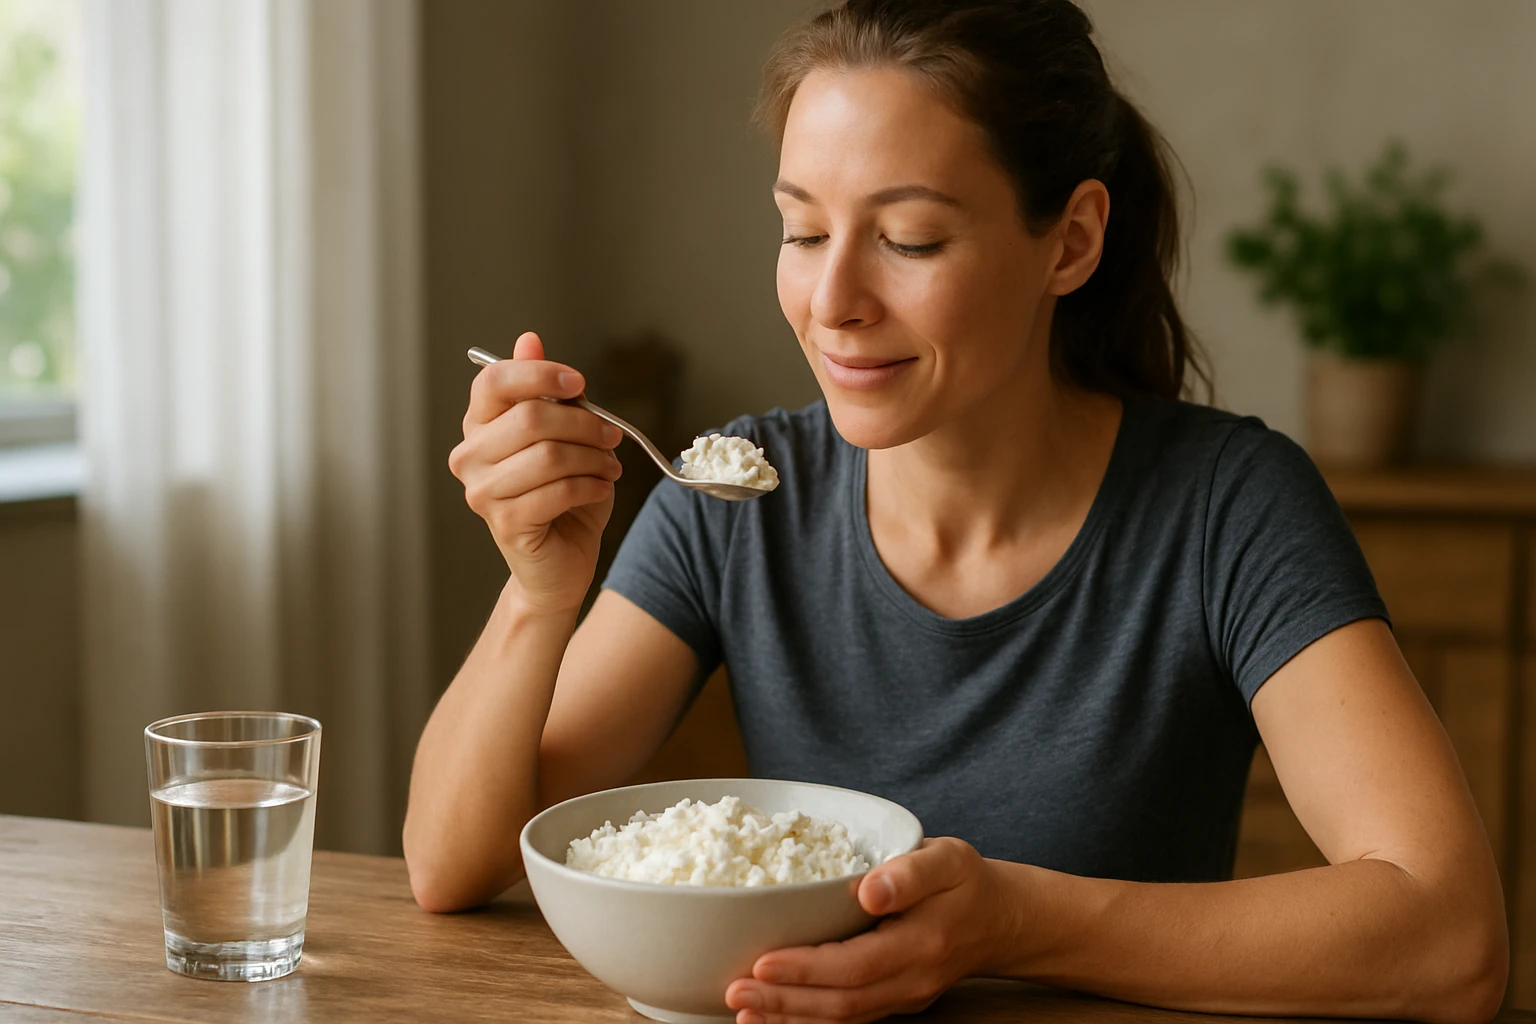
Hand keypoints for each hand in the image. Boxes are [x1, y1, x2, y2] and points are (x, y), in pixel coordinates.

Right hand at [449, 331, 623, 612]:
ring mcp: (482, 491)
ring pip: (549, 455)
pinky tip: (601, 488)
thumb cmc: (562, 494)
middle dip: (584, 423)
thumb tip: (529, 340)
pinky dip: (591, 486)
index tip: (579, 383)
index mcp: (479, 425)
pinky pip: (558, 490)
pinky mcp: (504, 523)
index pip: (493, 381)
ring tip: (609, 467)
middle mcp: (469, 455)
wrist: (560, 562)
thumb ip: (547, 392)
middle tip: (611, 436)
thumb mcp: (563, 434)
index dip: (540, 374)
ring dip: (593, 458)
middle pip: (530, 417)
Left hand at [724, 837, 1017, 1023]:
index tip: (763, 963)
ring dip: (790, 1018)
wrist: (999, 921)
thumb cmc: (967, 882)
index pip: (856, 965)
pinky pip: (847, 1018)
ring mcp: (902, 997)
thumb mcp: (949, 859)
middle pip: (841, 1002)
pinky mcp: (893, 1002)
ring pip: (842, 1018)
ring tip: (743, 1011)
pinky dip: (808, 1021)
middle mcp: (911, 980)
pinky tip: (773, 1017)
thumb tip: (870, 890)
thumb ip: (911, 872)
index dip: (806, 969)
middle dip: (784, 1002)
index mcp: (923, 942)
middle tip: (734, 992)